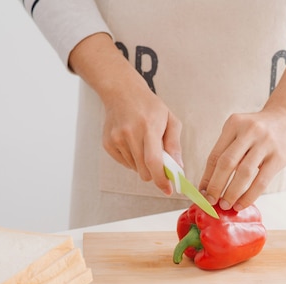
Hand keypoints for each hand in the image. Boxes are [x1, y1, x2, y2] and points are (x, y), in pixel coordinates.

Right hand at [69, 33, 181, 194]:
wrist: (122, 92)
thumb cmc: (150, 106)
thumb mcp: (170, 119)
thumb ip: (174, 144)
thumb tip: (178, 167)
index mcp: (148, 127)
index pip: (154, 161)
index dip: (161, 179)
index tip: (168, 189)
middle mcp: (129, 134)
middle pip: (144, 171)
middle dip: (155, 173)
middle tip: (160, 163)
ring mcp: (116, 139)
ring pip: (135, 169)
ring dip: (143, 164)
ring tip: (144, 144)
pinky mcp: (107, 144)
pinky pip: (125, 164)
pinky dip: (132, 159)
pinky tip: (133, 142)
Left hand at [199, 106, 285, 210]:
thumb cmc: (256, 130)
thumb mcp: (238, 131)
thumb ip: (225, 152)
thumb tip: (209, 185)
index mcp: (234, 124)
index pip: (215, 155)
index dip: (206, 177)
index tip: (201, 193)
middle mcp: (249, 131)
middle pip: (227, 163)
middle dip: (216, 186)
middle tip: (210, 202)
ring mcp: (266, 143)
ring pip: (244, 173)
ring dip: (232, 193)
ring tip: (225, 205)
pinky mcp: (279, 157)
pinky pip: (261, 181)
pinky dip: (249, 196)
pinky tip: (241, 204)